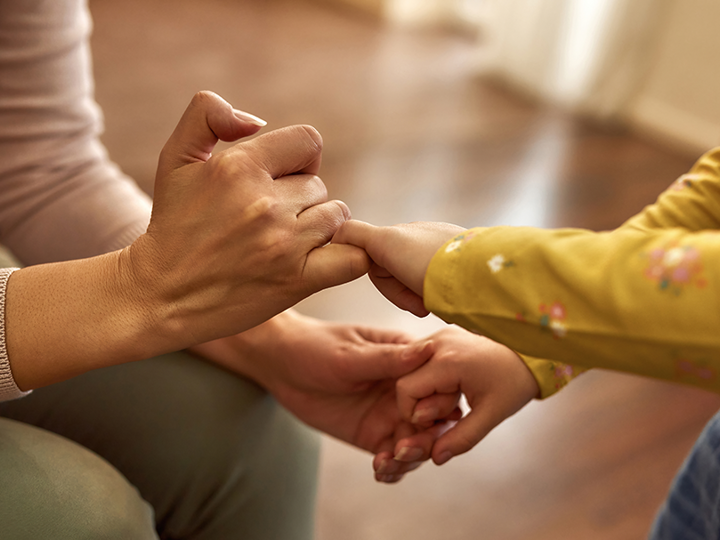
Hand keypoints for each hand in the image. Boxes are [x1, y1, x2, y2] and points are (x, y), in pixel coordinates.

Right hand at [122, 92, 369, 347]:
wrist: (161, 294)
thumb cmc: (172, 225)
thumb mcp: (175, 157)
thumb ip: (207, 115)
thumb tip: (256, 120)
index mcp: (240, 166)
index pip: (308, 142)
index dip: (299, 159)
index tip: (279, 180)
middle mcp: (266, 202)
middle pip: (319, 185)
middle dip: (300, 199)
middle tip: (268, 221)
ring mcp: (284, 243)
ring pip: (336, 217)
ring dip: (319, 228)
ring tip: (285, 243)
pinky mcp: (298, 281)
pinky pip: (352, 259)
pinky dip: (347, 257)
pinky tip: (321, 261)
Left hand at [189, 310, 452, 482]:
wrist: (281, 364)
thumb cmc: (315, 347)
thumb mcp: (350, 355)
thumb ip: (388, 360)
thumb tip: (429, 351)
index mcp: (408, 360)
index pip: (439, 384)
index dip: (439, 404)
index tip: (423, 418)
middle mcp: (406, 389)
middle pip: (434, 420)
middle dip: (427, 439)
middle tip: (405, 450)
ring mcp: (391, 414)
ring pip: (417, 443)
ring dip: (410, 458)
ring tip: (388, 462)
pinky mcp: (373, 434)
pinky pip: (393, 457)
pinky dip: (393, 469)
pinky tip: (380, 470)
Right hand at [332, 220, 464, 315]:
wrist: (479, 277)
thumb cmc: (429, 261)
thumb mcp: (384, 242)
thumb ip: (355, 234)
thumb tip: (335, 232)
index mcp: (409, 231)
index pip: (376, 257)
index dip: (382, 279)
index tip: (395, 288)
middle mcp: (427, 239)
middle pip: (395, 274)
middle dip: (402, 293)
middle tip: (418, 305)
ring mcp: (446, 254)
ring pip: (416, 285)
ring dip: (418, 299)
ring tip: (432, 306)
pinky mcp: (464, 271)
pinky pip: (440, 290)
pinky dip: (437, 300)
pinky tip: (446, 304)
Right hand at [388, 326, 538, 466]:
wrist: (532, 352)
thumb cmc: (515, 381)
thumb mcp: (491, 414)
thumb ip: (462, 437)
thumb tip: (435, 458)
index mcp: (448, 361)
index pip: (406, 390)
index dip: (415, 414)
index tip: (439, 421)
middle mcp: (438, 342)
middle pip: (404, 379)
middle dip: (421, 402)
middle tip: (450, 410)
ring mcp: (439, 336)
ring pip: (409, 370)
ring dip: (425, 390)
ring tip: (454, 396)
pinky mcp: (442, 336)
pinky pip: (421, 361)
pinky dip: (429, 378)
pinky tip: (451, 386)